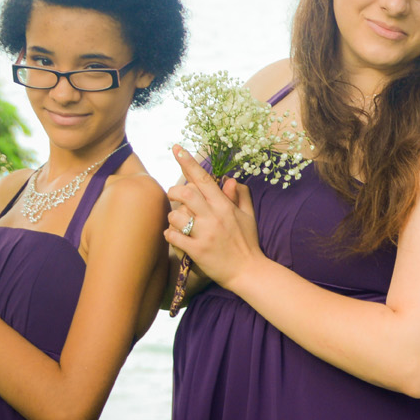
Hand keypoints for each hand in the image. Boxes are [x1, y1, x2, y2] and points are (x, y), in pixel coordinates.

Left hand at [166, 145, 263, 288]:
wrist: (249, 271)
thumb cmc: (248, 242)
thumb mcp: (248, 216)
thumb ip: (239, 195)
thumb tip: (229, 180)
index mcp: (225, 206)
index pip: (204, 179)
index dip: (189, 162)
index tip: (177, 148)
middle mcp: (214, 217)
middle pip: (186, 193)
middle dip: (174, 191)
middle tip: (174, 196)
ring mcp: (205, 234)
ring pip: (176, 215)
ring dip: (173, 217)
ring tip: (179, 223)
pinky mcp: (196, 251)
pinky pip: (173, 236)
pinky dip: (170, 234)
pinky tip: (176, 236)